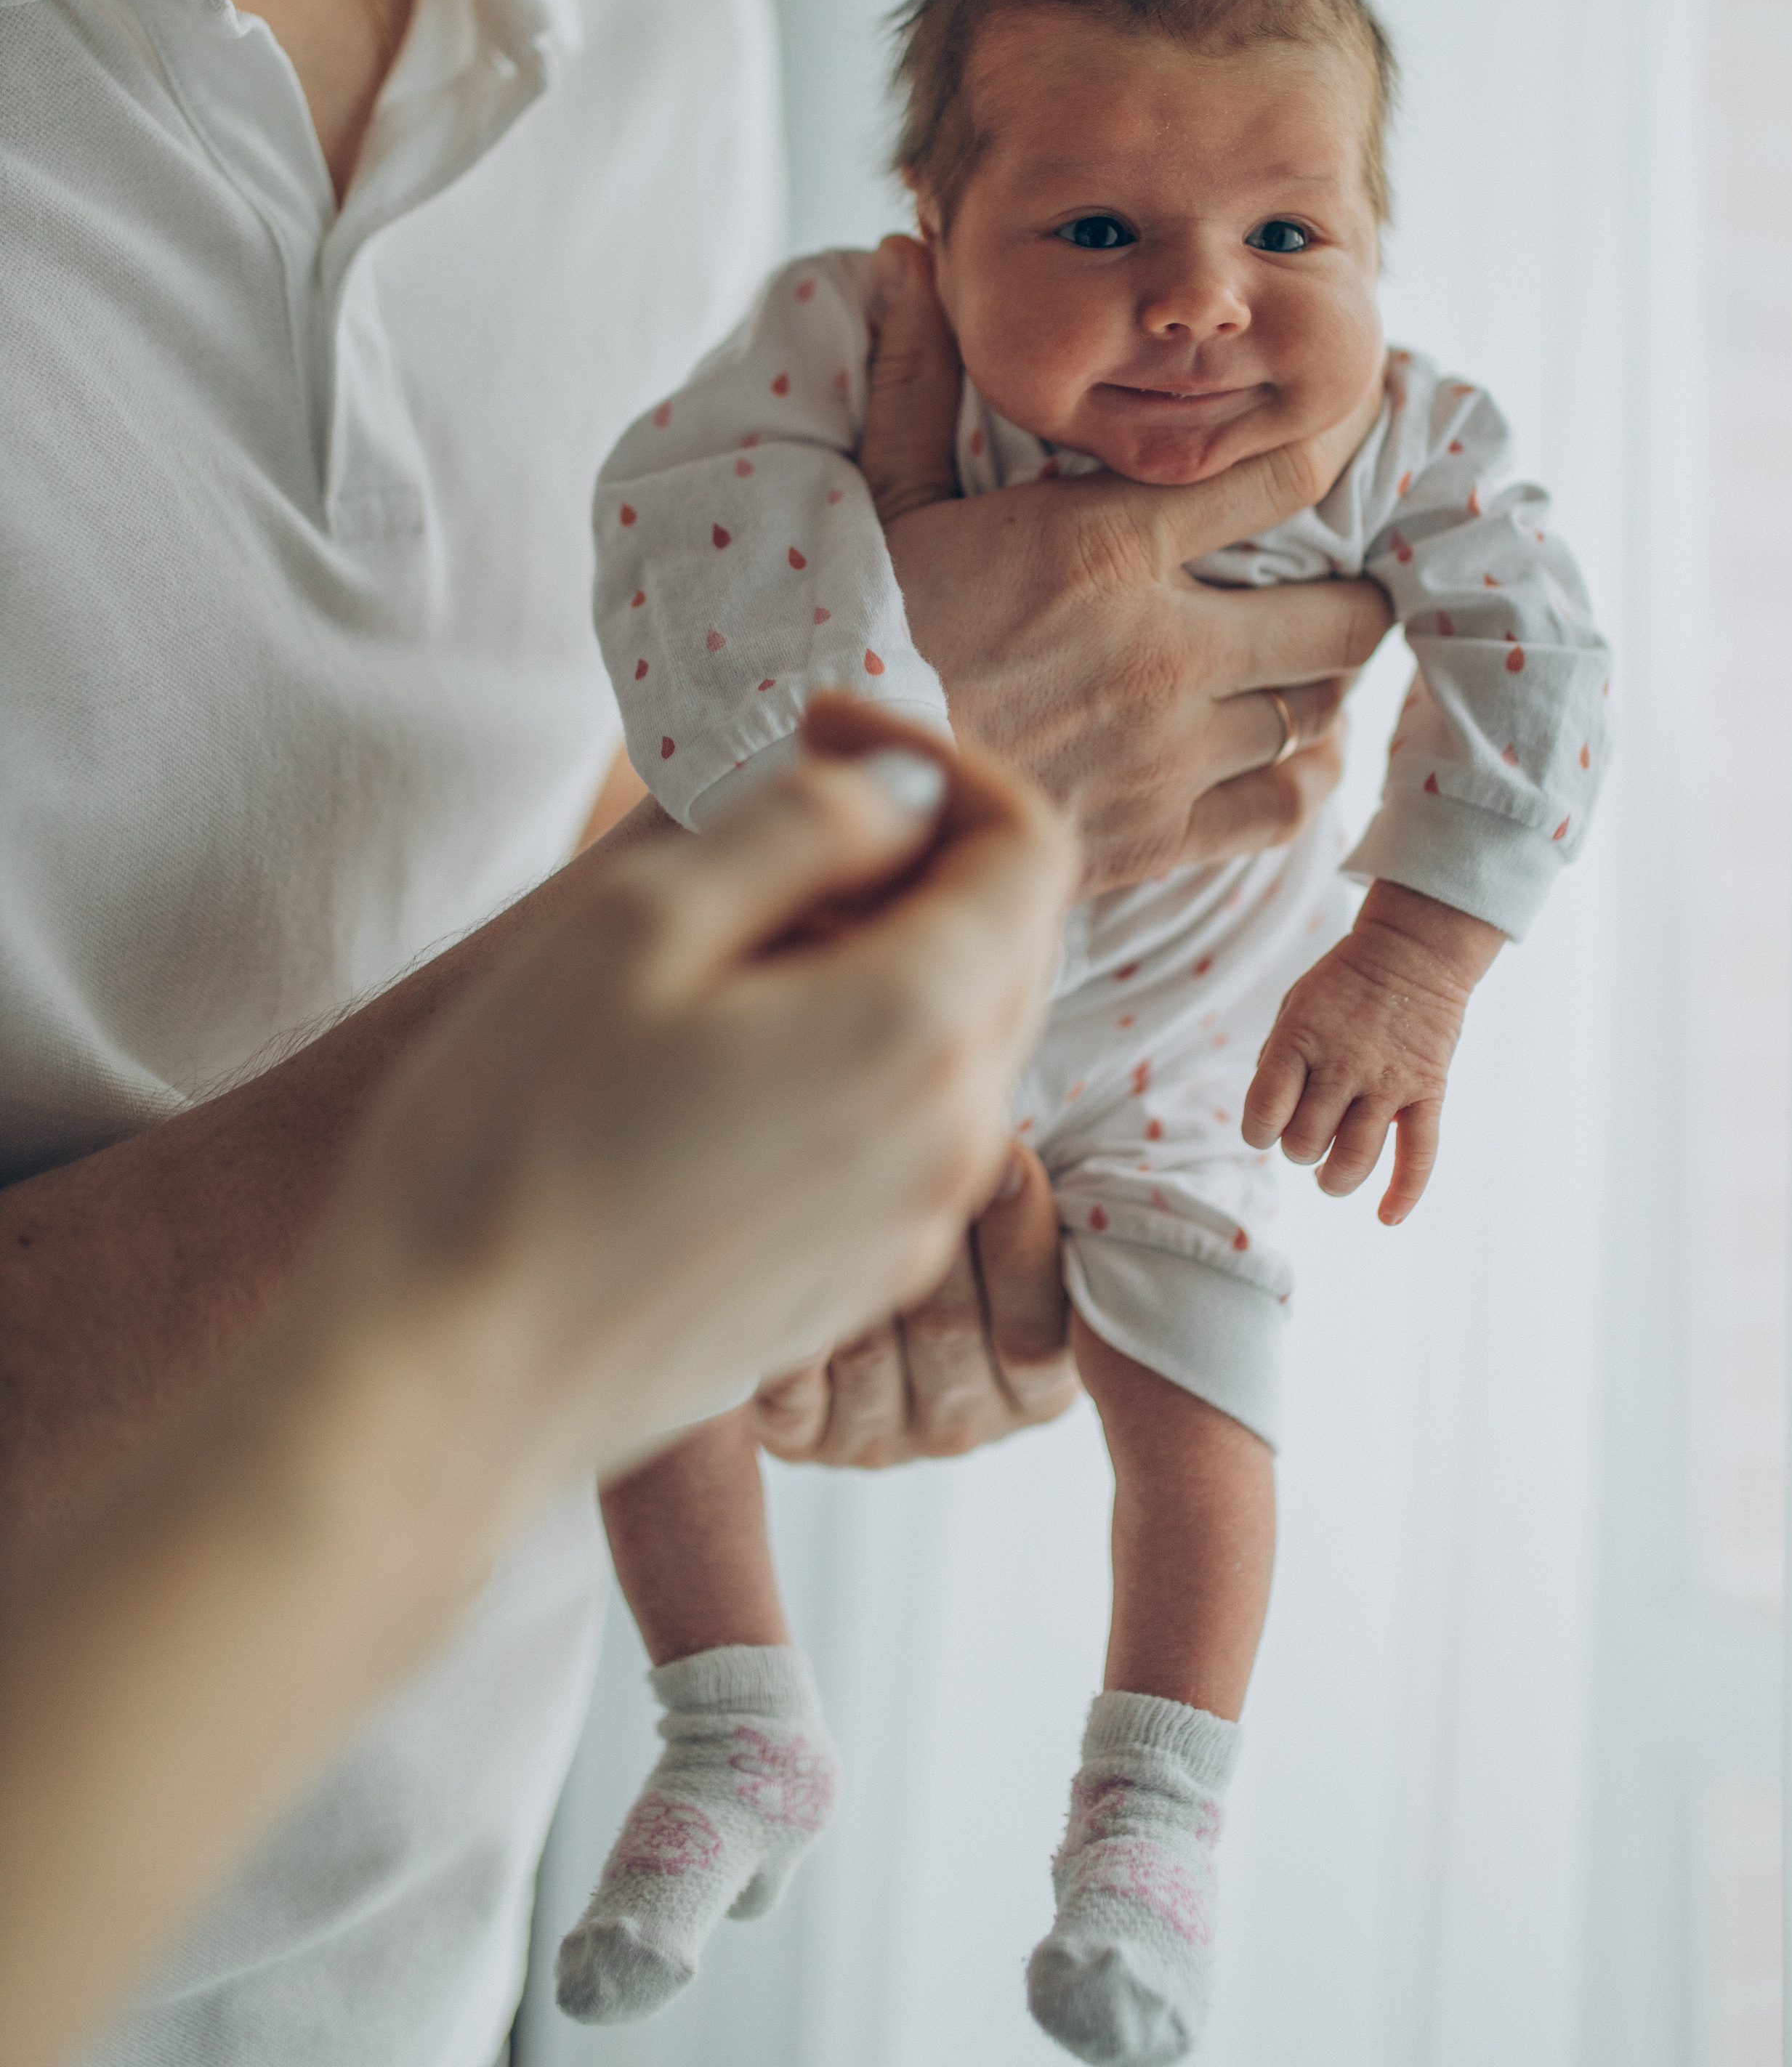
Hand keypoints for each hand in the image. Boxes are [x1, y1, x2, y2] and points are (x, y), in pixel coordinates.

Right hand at [320, 695, 1077, 1501]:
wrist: (439, 1385)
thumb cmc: (512, 1144)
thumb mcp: (639, 923)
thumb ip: (800, 827)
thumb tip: (898, 796)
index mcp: (919, 1029)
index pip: (1030, 843)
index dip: (937, 757)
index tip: (819, 728)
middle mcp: (954, 1137)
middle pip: (1008, 936)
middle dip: (913, 850)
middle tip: (764, 820)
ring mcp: (912, 1224)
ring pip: (957, 1031)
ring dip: (876, 951)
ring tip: (723, 942)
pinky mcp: (855, 1280)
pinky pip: (904, 1123)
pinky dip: (851, 1049)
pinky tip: (717, 1053)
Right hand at [859, 235, 1389, 893]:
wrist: (838, 803)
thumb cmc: (856, 637)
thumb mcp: (882, 500)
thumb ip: (914, 381)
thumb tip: (908, 257)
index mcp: (1105, 549)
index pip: (1286, 476)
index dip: (1341, 445)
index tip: (1357, 436)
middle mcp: (1164, 652)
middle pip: (1346, 615)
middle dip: (1350, 592)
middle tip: (1328, 580)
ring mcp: (1170, 754)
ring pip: (1319, 712)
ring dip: (1317, 685)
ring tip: (1297, 664)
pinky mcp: (1159, 838)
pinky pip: (1288, 806)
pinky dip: (1299, 777)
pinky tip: (1280, 750)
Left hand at [1240, 880, 1503, 1222]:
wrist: (1412, 953)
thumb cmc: (1343, 985)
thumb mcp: (1294, 1007)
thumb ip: (1278, 1061)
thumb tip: (1269, 1119)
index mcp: (1300, 1040)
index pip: (1264, 1111)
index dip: (1258, 1131)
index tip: (1266, 1128)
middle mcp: (1343, 1065)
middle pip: (1307, 1142)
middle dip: (1300, 1150)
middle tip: (1308, 1137)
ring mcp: (1388, 1082)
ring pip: (1355, 1158)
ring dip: (1335, 1179)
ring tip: (1330, 1177)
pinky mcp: (1428, 1093)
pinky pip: (1419, 1155)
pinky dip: (1403, 1194)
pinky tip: (1386, 1215)